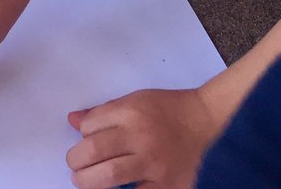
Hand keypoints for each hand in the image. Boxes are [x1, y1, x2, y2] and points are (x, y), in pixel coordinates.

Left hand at [66, 87, 218, 188]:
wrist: (207, 123)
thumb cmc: (169, 109)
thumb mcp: (135, 99)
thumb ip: (104, 111)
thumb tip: (73, 120)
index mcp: (130, 111)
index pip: (90, 126)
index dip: (82, 135)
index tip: (85, 140)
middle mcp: (139, 136)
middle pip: (93, 151)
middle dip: (76, 161)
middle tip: (75, 165)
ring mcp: (153, 163)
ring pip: (108, 176)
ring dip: (88, 181)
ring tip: (84, 180)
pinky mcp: (165, 185)